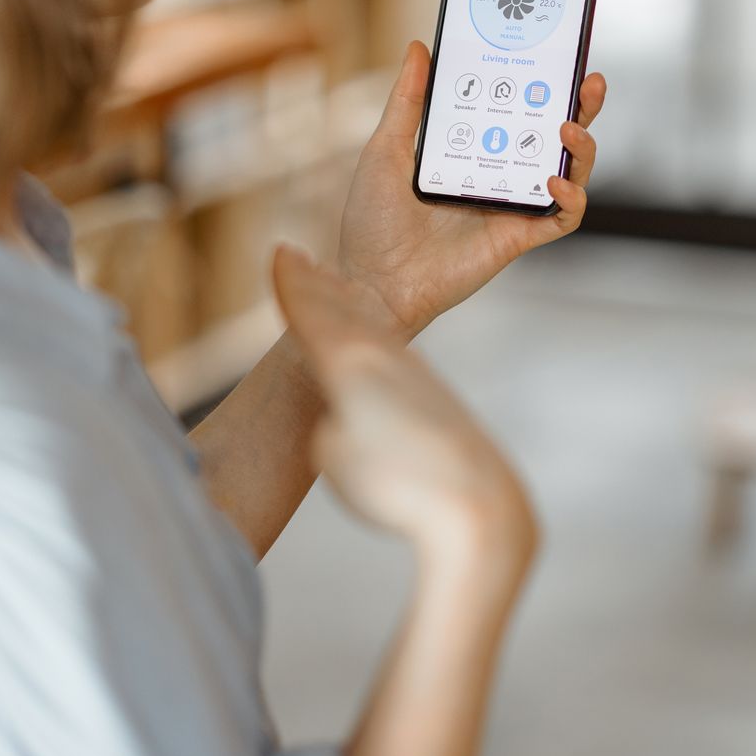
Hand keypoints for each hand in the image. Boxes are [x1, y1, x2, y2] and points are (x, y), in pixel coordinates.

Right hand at [272, 246, 537, 570]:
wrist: (475, 504)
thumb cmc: (395, 484)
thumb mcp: (332, 454)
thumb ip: (330, 421)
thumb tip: (347, 420)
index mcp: (349, 363)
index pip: (311, 313)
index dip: (292, 284)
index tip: (280, 252)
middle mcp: (384, 358)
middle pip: (342, 311)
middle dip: (317, 285)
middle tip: (299, 258)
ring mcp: (415, 375)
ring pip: (373, 328)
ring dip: (350, 307)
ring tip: (336, 288)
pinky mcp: (436, 398)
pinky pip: (395, 352)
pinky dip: (379, 336)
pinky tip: (381, 344)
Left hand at [336, 41, 605, 336]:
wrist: (374, 282)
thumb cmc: (373, 222)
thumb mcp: (386, 149)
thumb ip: (408, 101)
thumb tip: (419, 47)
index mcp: (471, 149)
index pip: (517, 109)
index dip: (542, 84)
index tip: (555, 56)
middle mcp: (498, 174)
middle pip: (554, 136)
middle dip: (581, 108)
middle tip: (591, 82)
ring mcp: (512, 205)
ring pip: (569, 173)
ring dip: (582, 149)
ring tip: (569, 129)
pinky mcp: (519, 236)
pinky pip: (562, 217)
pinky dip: (570, 199)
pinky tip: (554, 182)